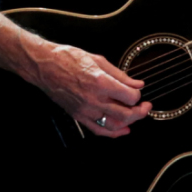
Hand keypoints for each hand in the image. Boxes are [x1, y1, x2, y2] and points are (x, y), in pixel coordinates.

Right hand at [33, 44, 151, 137]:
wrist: (45, 66)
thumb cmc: (68, 58)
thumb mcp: (99, 60)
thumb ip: (120, 75)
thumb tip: (137, 83)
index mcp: (101, 82)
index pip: (130, 96)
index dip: (138, 95)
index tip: (137, 91)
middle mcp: (94, 99)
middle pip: (126, 114)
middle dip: (140, 112)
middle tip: (145, 107)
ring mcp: (86, 110)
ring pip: (114, 125)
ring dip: (129, 123)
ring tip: (135, 117)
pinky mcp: (78, 116)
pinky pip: (98, 130)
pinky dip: (112, 133)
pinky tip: (122, 130)